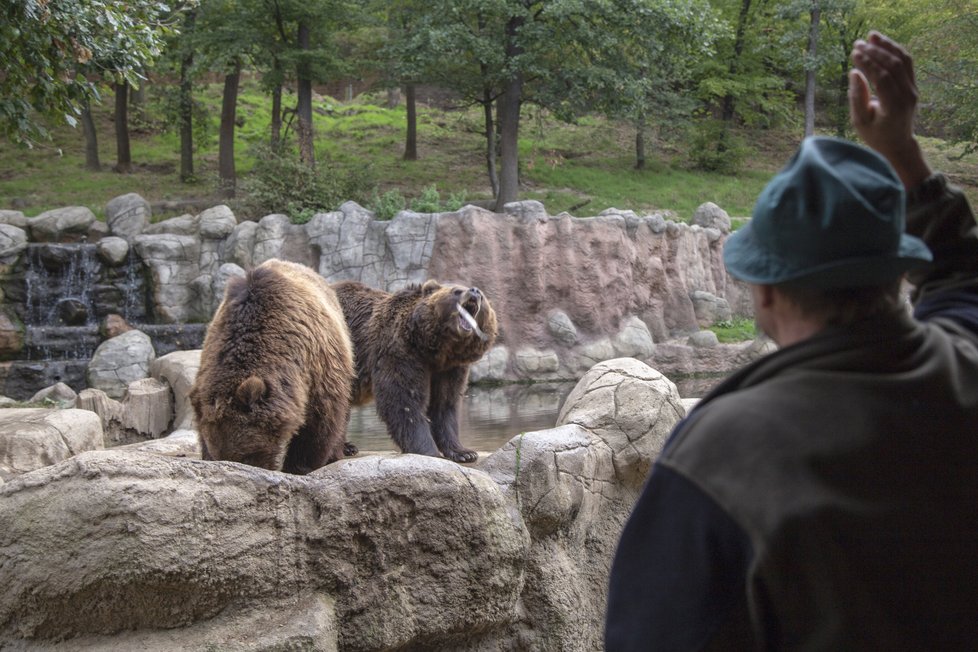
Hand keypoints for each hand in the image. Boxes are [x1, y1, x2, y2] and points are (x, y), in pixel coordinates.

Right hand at [849, 31, 930, 187]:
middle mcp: (907, 95)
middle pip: (893, 65)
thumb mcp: (860, 122)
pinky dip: (895, 50)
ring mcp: (913, 89)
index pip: (882, 77)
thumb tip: (854, 73)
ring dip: (887, 46)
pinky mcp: (913, 85)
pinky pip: (907, 63)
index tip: (854, 53)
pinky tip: (882, 44)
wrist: (898, 144)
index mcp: (894, 106)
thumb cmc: (875, 136)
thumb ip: (857, 97)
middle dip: (875, 52)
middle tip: (857, 44)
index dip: (868, 63)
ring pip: (903, 60)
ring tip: (871, 36)